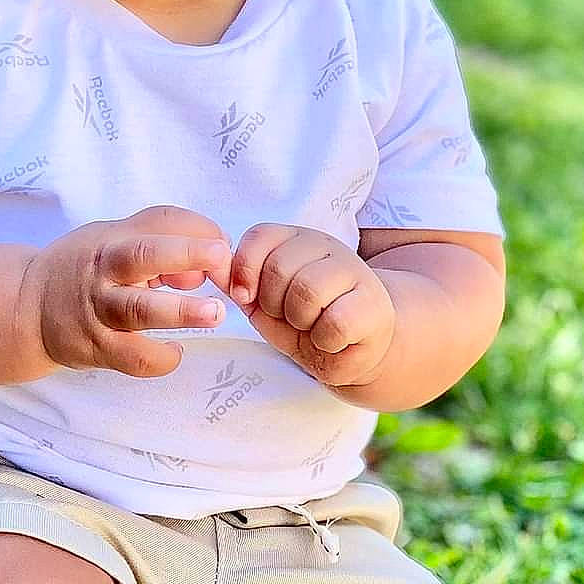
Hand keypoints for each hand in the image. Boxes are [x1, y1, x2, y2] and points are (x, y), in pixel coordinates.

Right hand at [21, 205, 231, 378]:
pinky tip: (176, 351)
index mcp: (113, 239)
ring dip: (181, 310)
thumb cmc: (84, 269)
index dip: (197, 230)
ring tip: (214, 314)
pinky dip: (161, 357)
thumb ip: (160, 245)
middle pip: (143, 255)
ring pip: (139, 310)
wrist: (27, 308)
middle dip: (186, 253)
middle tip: (221, 257)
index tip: (224, 246)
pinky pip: (134, 357)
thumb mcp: (113, 240)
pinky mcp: (97, 348)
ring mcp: (98, 310)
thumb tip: (210, 263)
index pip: (160, 221)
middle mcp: (104, 271)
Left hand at [228, 224, 394, 387]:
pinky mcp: (374, 304)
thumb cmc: (302, 321)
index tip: (246, 297)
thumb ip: (237, 282)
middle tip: (289, 316)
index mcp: (295, 239)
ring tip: (311, 326)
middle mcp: (326, 246)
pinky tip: (332, 339)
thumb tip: (210, 266)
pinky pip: (335, 322)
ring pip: (308, 291)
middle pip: (280, 268)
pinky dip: (325, 340)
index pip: (260, 236)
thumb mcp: (261, 301)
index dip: (245, 271)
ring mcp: (355, 271)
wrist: (352, 347)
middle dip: (273, 304)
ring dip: (300, 322)